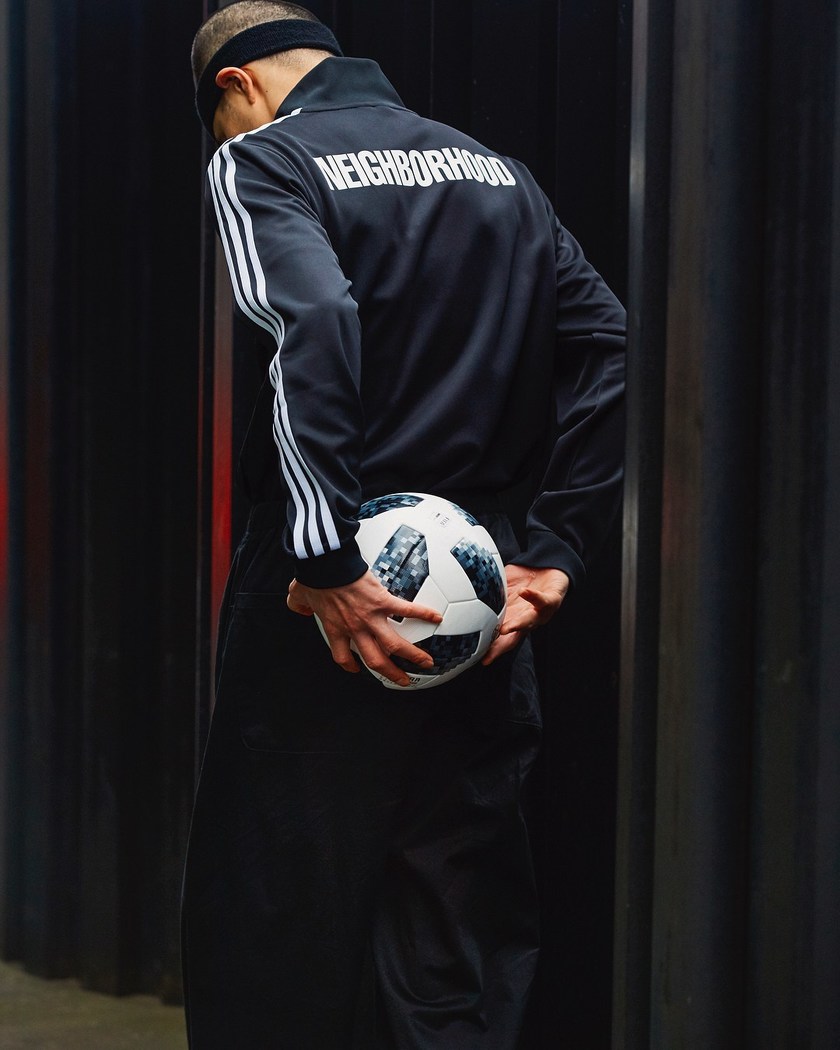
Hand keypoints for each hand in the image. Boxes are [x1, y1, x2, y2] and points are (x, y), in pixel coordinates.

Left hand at [287, 572, 442, 686]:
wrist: (325, 564)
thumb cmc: (314, 578)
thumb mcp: (298, 596)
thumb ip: (298, 605)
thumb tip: (298, 607)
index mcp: (336, 629)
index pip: (343, 656)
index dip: (351, 666)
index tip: (358, 669)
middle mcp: (355, 629)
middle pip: (376, 660)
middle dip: (391, 673)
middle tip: (402, 680)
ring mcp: (371, 617)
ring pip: (394, 645)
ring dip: (412, 656)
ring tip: (426, 662)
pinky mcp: (383, 601)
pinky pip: (407, 610)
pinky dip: (423, 614)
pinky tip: (437, 618)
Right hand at [482, 565, 569, 664]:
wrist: (547, 568)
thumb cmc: (522, 581)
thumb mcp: (502, 587)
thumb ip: (487, 592)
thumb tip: (464, 587)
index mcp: (514, 620)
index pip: (501, 639)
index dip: (492, 649)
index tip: (480, 660)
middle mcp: (527, 621)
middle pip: (514, 638)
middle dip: (502, 645)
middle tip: (489, 653)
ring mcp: (540, 612)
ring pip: (529, 622)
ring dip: (517, 625)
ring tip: (506, 628)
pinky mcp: (553, 600)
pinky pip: (542, 600)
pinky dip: (532, 597)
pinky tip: (522, 592)